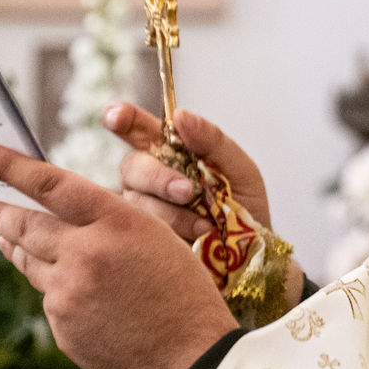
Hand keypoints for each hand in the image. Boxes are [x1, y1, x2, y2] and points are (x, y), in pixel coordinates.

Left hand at [0, 143, 237, 368]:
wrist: (191, 356)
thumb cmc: (180, 287)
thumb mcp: (153, 235)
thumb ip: (106, 219)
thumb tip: (55, 212)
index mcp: (116, 222)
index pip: (51, 184)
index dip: (10, 166)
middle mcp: (86, 254)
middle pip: (26, 225)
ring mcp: (70, 294)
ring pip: (31, 262)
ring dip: (20, 248)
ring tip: (9, 237)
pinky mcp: (62, 327)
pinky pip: (51, 299)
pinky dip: (59, 291)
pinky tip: (83, 297)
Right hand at [103, 102, 271, 239]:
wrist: (253, 254)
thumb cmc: (244, 206)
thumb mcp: (240, 169)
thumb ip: (213, 141)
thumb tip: (181, 115)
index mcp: (170, 150)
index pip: (138, 127)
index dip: (121, 118)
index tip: (115, 117)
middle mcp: (149, 176)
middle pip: (131, 166)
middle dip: (157, 177)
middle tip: (187, 191)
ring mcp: (143, 208)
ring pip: (136, 202)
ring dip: (171, 211)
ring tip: (205, 223)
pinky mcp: (144, 238)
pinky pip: (143, 231)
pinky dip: (174, 231)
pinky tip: (199, 235)